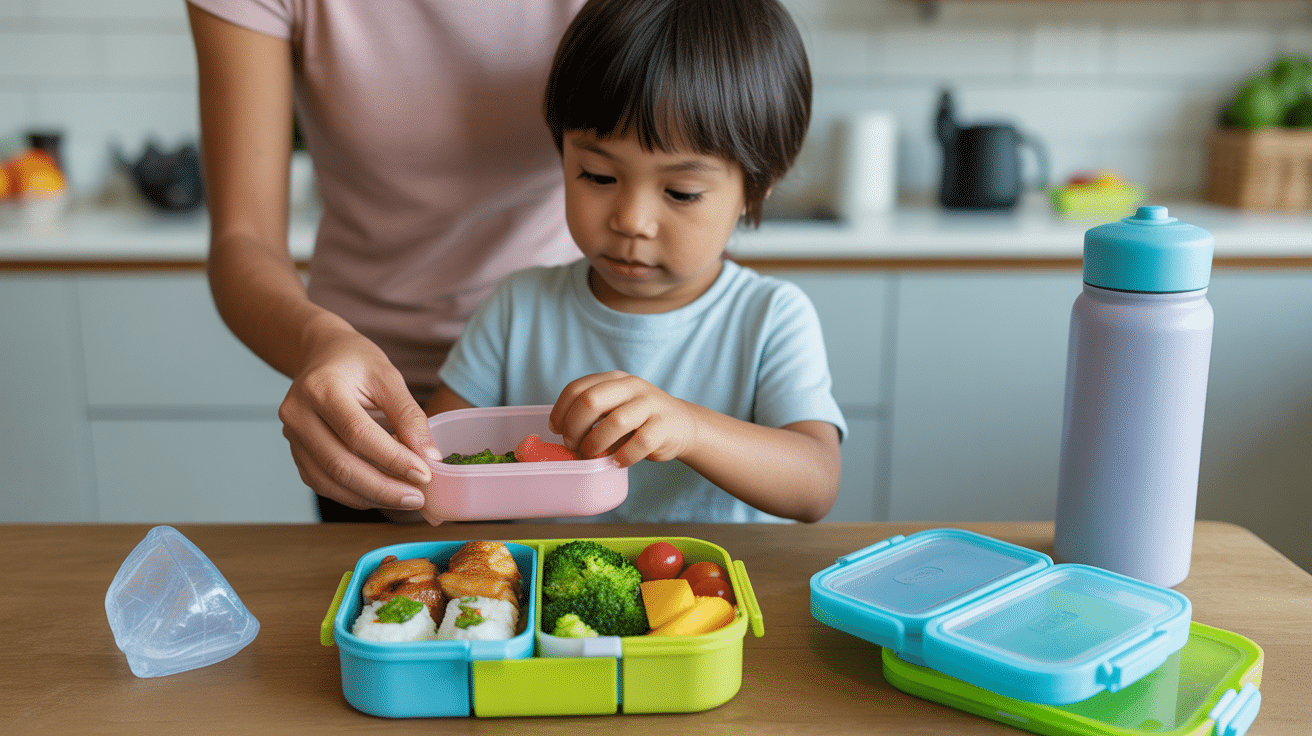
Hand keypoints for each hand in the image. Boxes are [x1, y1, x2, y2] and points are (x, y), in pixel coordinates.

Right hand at [278, 329, 440, 511]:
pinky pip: (324, 484)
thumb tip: (430, 457)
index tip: (424, 474)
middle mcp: (298, 415)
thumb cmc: (356, 361)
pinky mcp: (297, 454)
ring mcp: (292, 438)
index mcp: (320, 388)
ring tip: (406, 499)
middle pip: (340, 464)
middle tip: (419, 499)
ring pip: (330, 481)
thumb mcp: (388, 377)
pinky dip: (355, 495)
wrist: (321, 355)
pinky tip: (382, 494)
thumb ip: (409, 416)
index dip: (393, 459)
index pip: (358, 433)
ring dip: (371, 497)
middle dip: (383, 488)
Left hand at [548, 371, 696, 466]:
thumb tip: (562, 435)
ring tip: (593, 455)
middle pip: (591, 401)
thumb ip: (592, 414)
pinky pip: (640, 442)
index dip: (560, 411)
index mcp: (614, 379)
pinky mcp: (665, 425)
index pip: (576, 388)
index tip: (557, 430)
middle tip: (573, 445)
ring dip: (596, 443)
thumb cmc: (639, 421)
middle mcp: (632, 386)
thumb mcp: (615, 407)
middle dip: (574, 427)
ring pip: (616, 421)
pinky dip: (624, 456)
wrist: (682, 425)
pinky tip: (618, 461)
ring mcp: (650, 404)